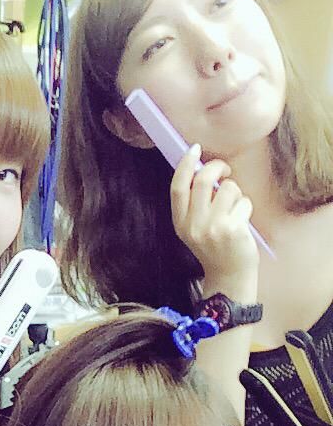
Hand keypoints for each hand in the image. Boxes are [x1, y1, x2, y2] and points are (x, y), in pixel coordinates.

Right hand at [170, 145, 257, 284]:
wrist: (228, 275)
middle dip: (218, 168)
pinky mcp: (232, 229)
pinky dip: (246, 207)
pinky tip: (242, 221)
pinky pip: (244, 202)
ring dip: (236, 193)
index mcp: (179, 222)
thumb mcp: (194, 228)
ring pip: (228, 189)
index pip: (178, 187)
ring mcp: (212, 227)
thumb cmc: (214, 247)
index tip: (194, 150)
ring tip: (234, 209)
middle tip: (225, 171)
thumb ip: (194, 204)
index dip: (185, 165)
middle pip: (203, 180)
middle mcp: (193, 224)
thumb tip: (202, 171)